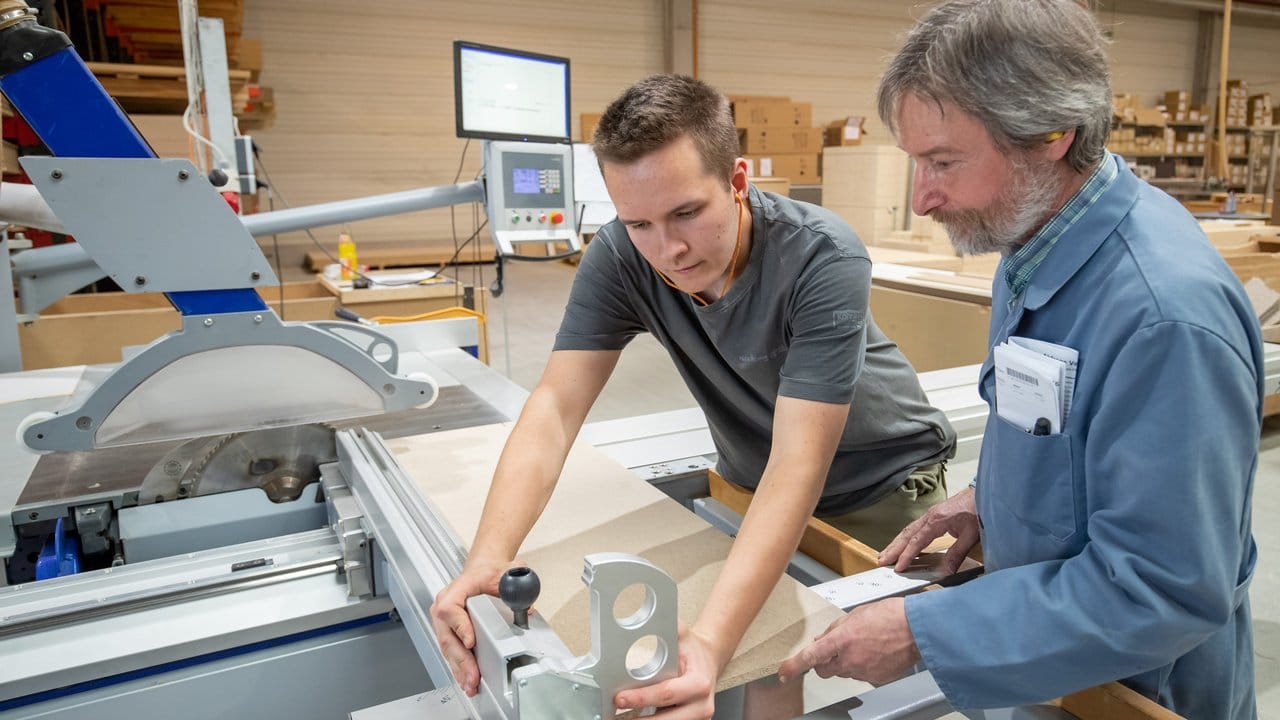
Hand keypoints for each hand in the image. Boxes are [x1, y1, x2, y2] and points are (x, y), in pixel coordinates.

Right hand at [429, 560, 518, 695]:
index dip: (459, 626)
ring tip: (470, 684)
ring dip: (459, 668)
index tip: (470, 641)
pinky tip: (466, 680)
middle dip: (461, 659)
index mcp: (456, 589)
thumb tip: (526, 610)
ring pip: (448, 648)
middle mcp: (445, 605)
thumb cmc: (489, 572)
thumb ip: (516, 587)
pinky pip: (451, 652)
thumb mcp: (506, 572)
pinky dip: (459, 668)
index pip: (450, 608)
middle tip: (473, 675)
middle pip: (447, 636)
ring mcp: (444, 621)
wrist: (484, 571)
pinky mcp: (449, 632)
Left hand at [614, 623, 723, 718]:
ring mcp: (699, 717)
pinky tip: (637, 718)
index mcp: (699, 683)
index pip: (666, 694)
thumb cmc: (693, 650)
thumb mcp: (682, 634)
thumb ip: (667, 627)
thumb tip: (650, 619)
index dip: (641, 697)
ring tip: (622, 719)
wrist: (709, 660)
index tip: (620, 698)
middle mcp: (702, 705)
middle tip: (616, 715)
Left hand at [777, 598, 919, 684]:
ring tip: (864, 643)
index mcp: (842, 640)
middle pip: (824, 669)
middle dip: (824, 661)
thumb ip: (834, 629)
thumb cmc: (890, 615)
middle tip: (834, 648)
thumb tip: (822, 640)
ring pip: (844, 671)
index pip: (810, 657)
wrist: (917, 629)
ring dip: (846, 661)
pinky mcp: (876, 678)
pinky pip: (862, 674)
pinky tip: (874, 651)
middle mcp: (850, 659)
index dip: (794, 666)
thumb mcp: (855, 614)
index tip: (785, 672)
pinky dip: (863, 665)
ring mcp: (864, 671)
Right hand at [879, 486, 978, 573]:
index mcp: (937, 520)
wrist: (984, 494)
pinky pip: (914, 527)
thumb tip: (946, 572)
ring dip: (896, 543)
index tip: (898, 567)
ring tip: (886, 554)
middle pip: (906, 534)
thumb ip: (957, 554)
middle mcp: (930, 516)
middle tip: (881, 561)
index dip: (907, 555)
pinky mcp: (934, 515)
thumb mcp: (971, 536)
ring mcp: (930, 514)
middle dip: (893, 548)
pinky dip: (905, 537)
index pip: (917, 541)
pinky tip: (903, 544)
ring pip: (908, 530)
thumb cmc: (979, 511)